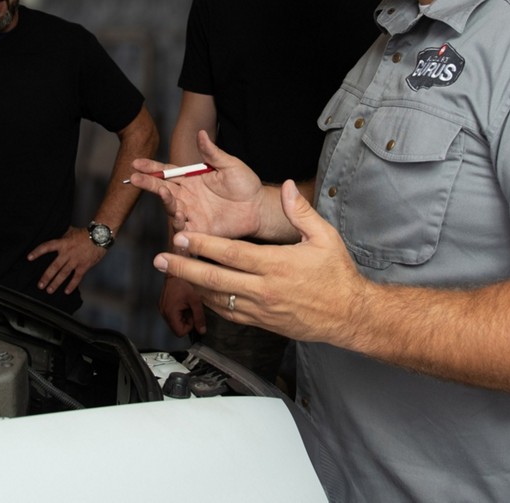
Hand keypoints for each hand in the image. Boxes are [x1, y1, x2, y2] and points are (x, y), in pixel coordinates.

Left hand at [27, 226, 105, 295]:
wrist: (100, 235)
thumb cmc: (85, 233)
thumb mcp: (71, 232)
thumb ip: (62, 238)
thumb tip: (54, 238)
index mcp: (63, 243)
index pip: (47, 247)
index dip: (37, 252)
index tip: (29, 258)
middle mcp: (67, 252)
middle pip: (54, 266)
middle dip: (46, 277)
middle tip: (40, 285)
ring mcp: (75, 260)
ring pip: (63, 274)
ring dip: (56, 283)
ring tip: (49, 290)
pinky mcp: (84, 265)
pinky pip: (76, 277)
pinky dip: (72, 285)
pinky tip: (66, 291)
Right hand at [128, 130, 265, 238]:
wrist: (259, 208)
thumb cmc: (245, 184)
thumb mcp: (229, 164)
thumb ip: (213, 153)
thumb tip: (201, 134)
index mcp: (192, 178)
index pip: (167, 172)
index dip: (151, 168)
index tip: (136, 163)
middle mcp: (187, 196)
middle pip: (163, 189)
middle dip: (148, 183)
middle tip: (134, 178)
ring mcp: (192, 213)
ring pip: (171, 208)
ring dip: (166, 202)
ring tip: (165, 195)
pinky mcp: (199, 229)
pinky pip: (184, 230)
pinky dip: (178, 226)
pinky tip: (179, 218)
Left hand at [153, 181, 366, 345]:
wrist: (348, 314)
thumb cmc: (337, 275)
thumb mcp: (324, 237)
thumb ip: (301, 212)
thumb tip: (287, 187)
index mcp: (276, 265)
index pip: (230, 254)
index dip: (202, 245)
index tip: (181, 236)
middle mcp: (264, 289)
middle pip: (214, 279)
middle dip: (183, 267)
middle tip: (160, 259)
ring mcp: (261, 309)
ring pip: (217, 298)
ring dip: (192, 285)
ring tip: (172, 273)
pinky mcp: (262, 323)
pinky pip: (229, 313)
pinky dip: (210, 302)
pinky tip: (200, 292)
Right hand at [158, 272, 205, 336]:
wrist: (176, 271)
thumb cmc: (184, 282)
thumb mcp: (196, 300)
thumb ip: (199, 317)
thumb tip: (202, 330)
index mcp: (170, 312)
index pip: (180, 332)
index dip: (189, 326)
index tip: (193, 317)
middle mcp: (164, 311)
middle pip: (176, 328)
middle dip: (186, 321)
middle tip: (190, 309)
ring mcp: (162, 307)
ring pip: (174, 321)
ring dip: (182, 316)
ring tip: (186, 304)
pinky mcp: (163, 303)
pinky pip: (172, 314)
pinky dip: (179, 311)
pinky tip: (182, 302)